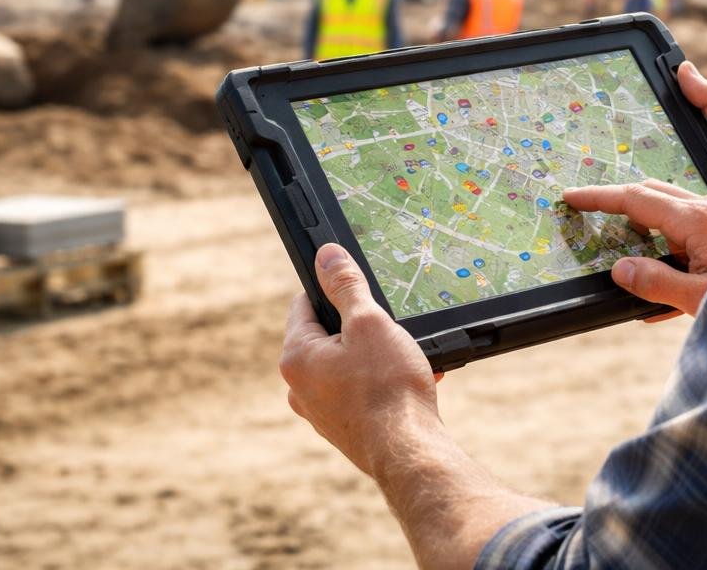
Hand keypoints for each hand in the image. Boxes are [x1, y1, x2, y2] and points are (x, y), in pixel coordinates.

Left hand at [280, 243, 440, 476]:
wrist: (408, 452)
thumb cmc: (388, 387)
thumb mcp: (370, 322)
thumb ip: (346, 286)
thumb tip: (326, 255)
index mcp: (296, 357)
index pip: (304, 304)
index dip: (333, 290)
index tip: (358, 289)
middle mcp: (299, 387)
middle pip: (326, 337)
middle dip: (360, 328)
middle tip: (389, 329)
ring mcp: (320, 412)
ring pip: (345, 366)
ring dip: (374, 356)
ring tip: (405, 359)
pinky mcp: (342, 429)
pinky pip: (358, 393)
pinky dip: (380, 383)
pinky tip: (409, 382)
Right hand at [563, 180, 706, 317]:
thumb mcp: (702, 299)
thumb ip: (657, 285)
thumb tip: (620, 271)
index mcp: (695, 221)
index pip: (635, 200)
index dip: (599, 197)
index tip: (572, 195)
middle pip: (652, 195)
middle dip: (619, 201)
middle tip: (590, 211)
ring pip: (673, 211)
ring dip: (646, 225)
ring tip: (628, 255)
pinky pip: (693, 230)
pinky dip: (671, 246)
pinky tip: (667, 283)